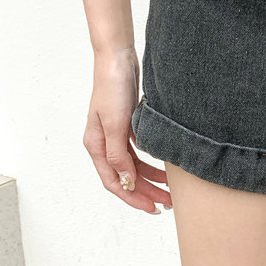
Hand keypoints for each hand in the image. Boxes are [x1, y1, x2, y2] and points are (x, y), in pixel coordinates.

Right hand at [83, 47, 172, 213]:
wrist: (118, 57)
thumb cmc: (113, 86)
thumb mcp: (115, 122)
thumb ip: (118, 153)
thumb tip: (126, 181)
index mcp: (96, 145)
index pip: (114, 182)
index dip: (133, 197)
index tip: (153, 208)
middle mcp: (103, 142)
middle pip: (125, 176)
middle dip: (145, 191)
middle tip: (167, 203)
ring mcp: (115, 133)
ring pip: (133, 164)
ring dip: (150, 177)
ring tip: (169, 188)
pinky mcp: (127, 123)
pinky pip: (138, 149)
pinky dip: (150, 159)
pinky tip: (164, 164)